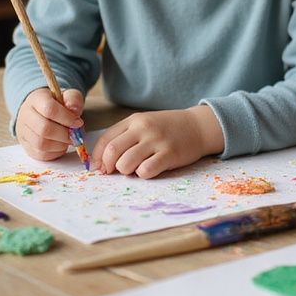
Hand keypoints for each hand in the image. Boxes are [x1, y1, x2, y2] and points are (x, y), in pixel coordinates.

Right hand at [16, 87, 84, 161]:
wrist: (41, 110)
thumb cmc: (58, 104)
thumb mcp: (68, 96)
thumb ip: (73, 99)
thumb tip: (74, 110)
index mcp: (36, 99)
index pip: (50, 109)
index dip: (67, 118)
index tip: (78, 123)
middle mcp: (25, 115)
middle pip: (44, 129)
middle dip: (65, 135)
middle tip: (75, 135)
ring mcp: (23, 132)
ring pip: (41, 144)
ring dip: (61, 145)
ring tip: (69, 140)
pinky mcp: (25, 146)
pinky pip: (40, 154)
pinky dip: (55, 152)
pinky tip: (61, 145)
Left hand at [91, 105, 224, 178]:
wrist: (198, 126)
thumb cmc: (168, 129)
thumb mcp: (145, 124)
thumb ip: (125, 137)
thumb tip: (102, 163)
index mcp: (134, 121)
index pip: (106, 139)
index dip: (97, 157)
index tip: (98, 168)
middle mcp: (144, 128)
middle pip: (112, 152)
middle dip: (109, 166)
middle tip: (115, 171)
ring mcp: (157, 140)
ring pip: (126, 163)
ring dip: (126, 171)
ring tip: (136, 168)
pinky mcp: (170, 154)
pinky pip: (145, 171)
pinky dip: (143, 174)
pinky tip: (151, 169)